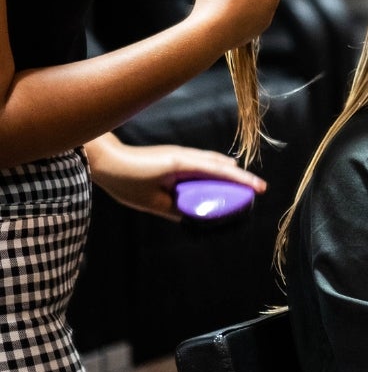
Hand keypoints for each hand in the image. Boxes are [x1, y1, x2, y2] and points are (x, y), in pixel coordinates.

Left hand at [84, 133, 266, 221]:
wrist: (105, 160)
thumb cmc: (124, 181)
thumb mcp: (150, 202)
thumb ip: (173, 208)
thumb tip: (193, 216)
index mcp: (182, 165)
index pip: (219, 171)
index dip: (241, 179)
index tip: (259, 187)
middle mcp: (185, 156)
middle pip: (220, 163)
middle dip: (240, 176)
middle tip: (256, 189)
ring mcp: (180, 154)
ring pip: (212, 161)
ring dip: (228, 171)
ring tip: (241, 185)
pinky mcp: (173, 156)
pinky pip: (201, 162)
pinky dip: (214, 169)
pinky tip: (216, 179)